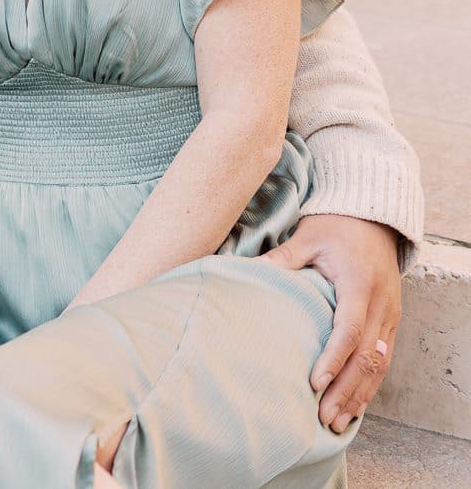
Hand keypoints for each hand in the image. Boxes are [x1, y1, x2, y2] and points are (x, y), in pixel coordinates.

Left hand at [262, 215, 400, 430]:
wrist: (374, 217)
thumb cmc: (336, 227)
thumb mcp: (308, 237)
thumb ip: (283, 258)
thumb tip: (248, 270)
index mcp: (359, 284)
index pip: (349, 329)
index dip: (334, 358)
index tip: (315, 382)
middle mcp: (381, 304)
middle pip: (367, 357)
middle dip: (346, 390)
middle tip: (324, 416)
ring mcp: (390, 315)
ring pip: (380, 365)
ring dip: (361, 395)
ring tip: (339, 422)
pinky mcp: (392, 321)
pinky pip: (385, 359)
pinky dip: (372, 385)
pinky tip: (356, 405)